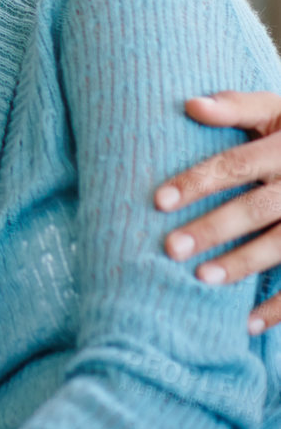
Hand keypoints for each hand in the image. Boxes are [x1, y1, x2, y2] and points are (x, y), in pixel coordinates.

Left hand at [156, 92, 280, 329]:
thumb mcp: (274, 110)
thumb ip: (235, 106)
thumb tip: (190, 104)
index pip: (235, 165)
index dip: (197, 182)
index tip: (159, 201)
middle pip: (255, 208)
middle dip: (214, 228)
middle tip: (171, 247)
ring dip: (242, 264)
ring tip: (202, 279)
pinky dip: (279, 307)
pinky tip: (248, 324)